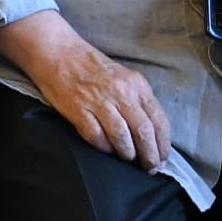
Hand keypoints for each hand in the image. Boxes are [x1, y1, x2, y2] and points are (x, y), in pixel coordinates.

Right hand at [0, 13, 173, 171]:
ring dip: (128, 154)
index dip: (163, 143)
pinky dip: (104, 147)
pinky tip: (107, 150)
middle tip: (150, 168)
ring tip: (128, 159)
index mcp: (136, 84)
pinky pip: (97, 137)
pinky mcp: (78, 110)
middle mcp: (121, 93)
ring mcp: (99, 102)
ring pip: (122, 137)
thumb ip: (137, 99)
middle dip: (149, 155)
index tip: (163, 158)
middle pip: (143, 132)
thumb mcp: (124, 77)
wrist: (58, 52)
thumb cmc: (91, 66)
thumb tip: (151, 131)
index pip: (158, 119)